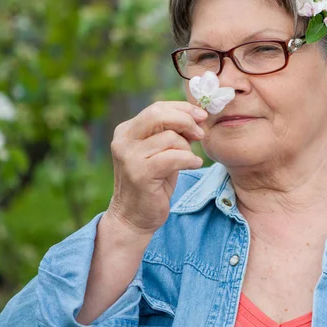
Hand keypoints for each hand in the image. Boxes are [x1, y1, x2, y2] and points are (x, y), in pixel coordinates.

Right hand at [107, 101, 206, 235]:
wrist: (134, 217)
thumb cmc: (153, 183)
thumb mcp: (161, 152)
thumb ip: (172, 133)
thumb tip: (197, 116)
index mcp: (127, 130)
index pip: (157, 108)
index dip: (183, 108)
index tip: (202, 115)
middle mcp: (124, 140)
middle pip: (159, 114)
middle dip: (186, 120)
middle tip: (201, 134)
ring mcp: (129, 157)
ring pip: (170, 138)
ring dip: (187, 148)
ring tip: (187, 160)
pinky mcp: (140, 174)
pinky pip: (173, 158)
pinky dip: (189, 160)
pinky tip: (193, 164)